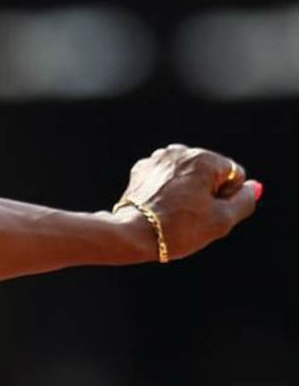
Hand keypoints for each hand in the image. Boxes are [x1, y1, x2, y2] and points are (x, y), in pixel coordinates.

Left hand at [116, 144, 260, 260]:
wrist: (133, 234)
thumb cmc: (179, 228)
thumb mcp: (222, 220)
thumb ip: (244, 200)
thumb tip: (253, 186)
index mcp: (203, 158)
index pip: (234, 176)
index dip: (227, 198)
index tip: (208, 211)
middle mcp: (179, 151)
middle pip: (210, 174)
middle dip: (207, 193)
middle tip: (191, 215)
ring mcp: (157, 158)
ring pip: (188, 176)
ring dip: (188, 192)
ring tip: (175, 211)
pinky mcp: (142, 169)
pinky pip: (167, 179)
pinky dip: (168, 191)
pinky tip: (160, 206)